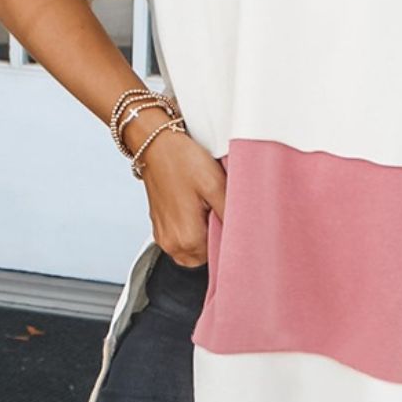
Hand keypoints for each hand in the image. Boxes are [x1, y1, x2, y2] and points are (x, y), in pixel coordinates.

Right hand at [127, 118, 225, 267]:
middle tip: (220, 211)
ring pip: (194, 250)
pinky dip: (191, 229)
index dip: (231, 242)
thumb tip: (246, 235)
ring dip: (204, 235)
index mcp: (187, 239)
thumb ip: (231, 215)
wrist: (155, 143)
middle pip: (206, 258)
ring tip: (207, 207)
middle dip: (217, 240)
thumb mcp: (216, 185)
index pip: (220, 257)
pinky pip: (182, 240)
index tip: (235, 224)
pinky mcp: (159, 228)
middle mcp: (172, 244)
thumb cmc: (183, 160)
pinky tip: (195, 207)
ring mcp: (163, 238)